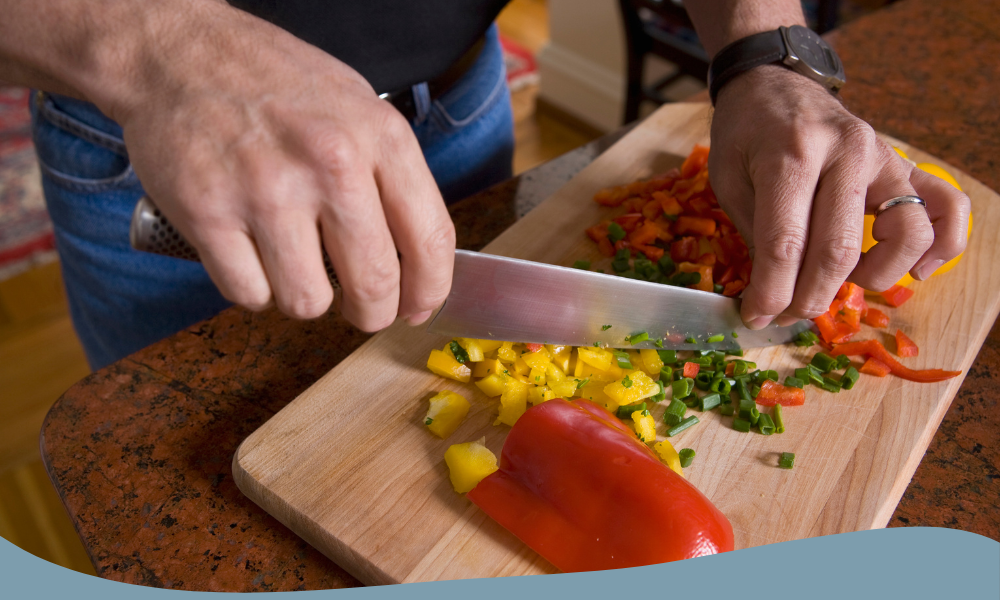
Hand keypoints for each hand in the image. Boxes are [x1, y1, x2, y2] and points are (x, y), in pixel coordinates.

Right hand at [111, 1, 454, 329]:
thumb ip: (391, 179)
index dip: (429, 291)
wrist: (178, 54)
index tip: (418, 308)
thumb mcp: (358, 108)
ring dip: (305, 296)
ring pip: (308, 302)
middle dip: (373, 313)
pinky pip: (250, 294)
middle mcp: (330, 164)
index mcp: (379, 137)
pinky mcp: (209, 213)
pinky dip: (252, 287)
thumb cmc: (275, 85)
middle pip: (374, 285)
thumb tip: (417, 264)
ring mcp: (267, 190)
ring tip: (294, 262)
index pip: (430, 240)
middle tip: (360, 308)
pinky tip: (251, 254)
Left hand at [708, 66, 969, 328]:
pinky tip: (911, 271)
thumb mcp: (729, 179)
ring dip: (874, 277)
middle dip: (810, 298)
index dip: (772, 292)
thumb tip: (771, 300)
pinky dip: (941, 247)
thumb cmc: (745, 134)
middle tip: (787, 315)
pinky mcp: (907, 163)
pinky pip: (948, 207)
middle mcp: (846, 152)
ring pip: (906, 234)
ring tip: (842, 282)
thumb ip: (754, 236)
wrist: (774, 84)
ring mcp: (884, 156)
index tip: (757, 318)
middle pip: (840, 249)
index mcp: (791, 153)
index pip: (785, 243)